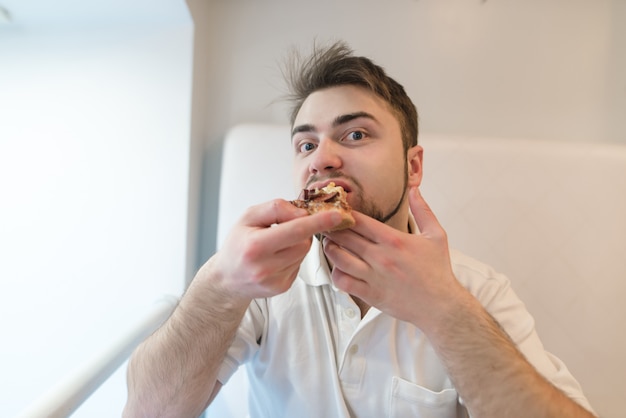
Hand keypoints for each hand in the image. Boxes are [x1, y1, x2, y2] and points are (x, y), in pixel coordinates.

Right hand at [207, 199, 344, 300]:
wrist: (227, 277)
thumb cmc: (238, 242)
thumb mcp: (248, 216)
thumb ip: (276, 208)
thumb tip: (303, 212)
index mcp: (255, 246)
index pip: (295, 231)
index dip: (318, 222)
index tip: (337, 215)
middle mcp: (265, 268)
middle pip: (303, 242)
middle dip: (302, 231)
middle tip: (285, 227)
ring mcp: (274, 281)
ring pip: (303, 253)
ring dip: (297, 244)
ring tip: (277, 244)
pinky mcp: (282, 288)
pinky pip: (299, 265)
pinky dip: (293, 257)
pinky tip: (277, 257)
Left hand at [322, 187, 463, 326]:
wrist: (441, 306)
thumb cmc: (438, 271)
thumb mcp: (436, 235)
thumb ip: (423, 210)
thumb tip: (414, 189)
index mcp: (394, 240)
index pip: (359, 221)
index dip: (345, 214)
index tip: (340, 213)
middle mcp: (381, 257)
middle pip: (344, 236)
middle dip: (332, 229)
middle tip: (327, 226)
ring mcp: (374, 276)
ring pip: (338, 258)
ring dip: (330, 249)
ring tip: (330, 245)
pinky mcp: (370, 294)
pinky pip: (343, 281)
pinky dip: (336, 274)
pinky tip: (339, 269)